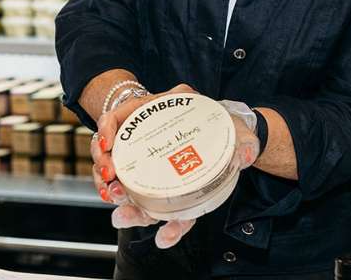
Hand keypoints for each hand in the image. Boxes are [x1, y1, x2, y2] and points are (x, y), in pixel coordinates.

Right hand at [90, 85, 261, 248]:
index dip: (107, 128)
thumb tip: (246, 155)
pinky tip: (162, 236)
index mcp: (155, 113)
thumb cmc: (223, 122)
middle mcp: (146, 138)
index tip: (107, 143)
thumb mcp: (231, 122)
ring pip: (120, 180)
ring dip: (117, 197)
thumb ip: (242, 139)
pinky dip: (155, 221)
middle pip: (111, 152)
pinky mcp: (159, 186)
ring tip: (122, 214)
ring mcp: (147, 163)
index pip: (119, 116)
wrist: (229, 134)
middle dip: (103, 170)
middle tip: (110, 182)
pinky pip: (150, 203)